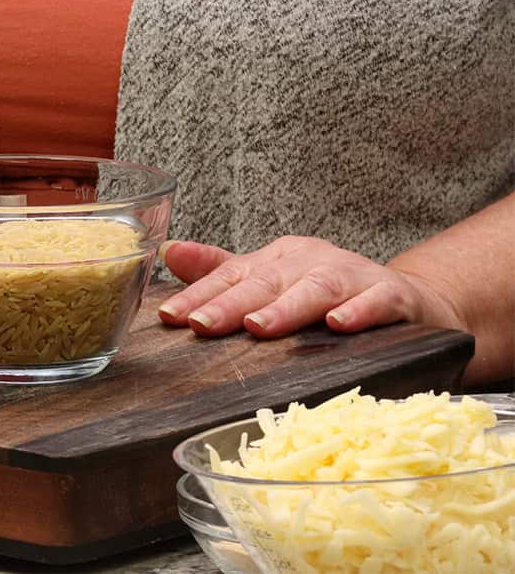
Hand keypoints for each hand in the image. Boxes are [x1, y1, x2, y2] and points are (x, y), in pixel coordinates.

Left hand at [156, 236, 463, 338]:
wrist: (408, 299)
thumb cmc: (329, 293)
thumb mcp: (272, 280)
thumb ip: (221, 271)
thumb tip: (168, 251)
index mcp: (278, 259)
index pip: (231, 276)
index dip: (199, 295)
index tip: (170, 316)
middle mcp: (311, 261)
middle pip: (266, 283)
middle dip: (231, 304)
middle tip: (202, 325)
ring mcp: (353, 276)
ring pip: (316, 289)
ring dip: (286, 308)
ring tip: (258, 326)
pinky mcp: (393, 296)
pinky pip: (377, 302)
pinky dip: (359, 312)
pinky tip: (339, 324)